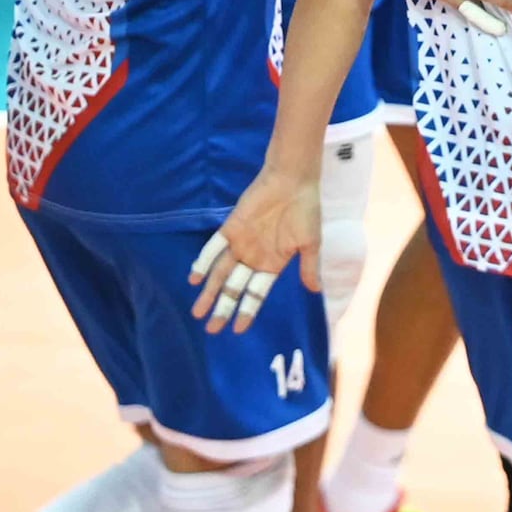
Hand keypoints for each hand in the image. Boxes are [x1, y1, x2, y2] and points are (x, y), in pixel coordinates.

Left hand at [189, 159, 321, 333]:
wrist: (293, 181)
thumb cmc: (305, 211)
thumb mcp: (311, 242)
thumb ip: (309, 267)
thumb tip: (316, 291)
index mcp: (273, 264)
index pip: (256, 294)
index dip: (247, 311)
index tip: (237, 330)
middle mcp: (254, 258)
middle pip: (235, 288)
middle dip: (224, 309)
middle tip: (211, 330)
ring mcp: (240, 244)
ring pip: (221, 273)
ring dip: (209, 291)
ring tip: (197, 312)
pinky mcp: (231, 228)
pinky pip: (213, 248)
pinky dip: (204, 262)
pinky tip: (194, 278)